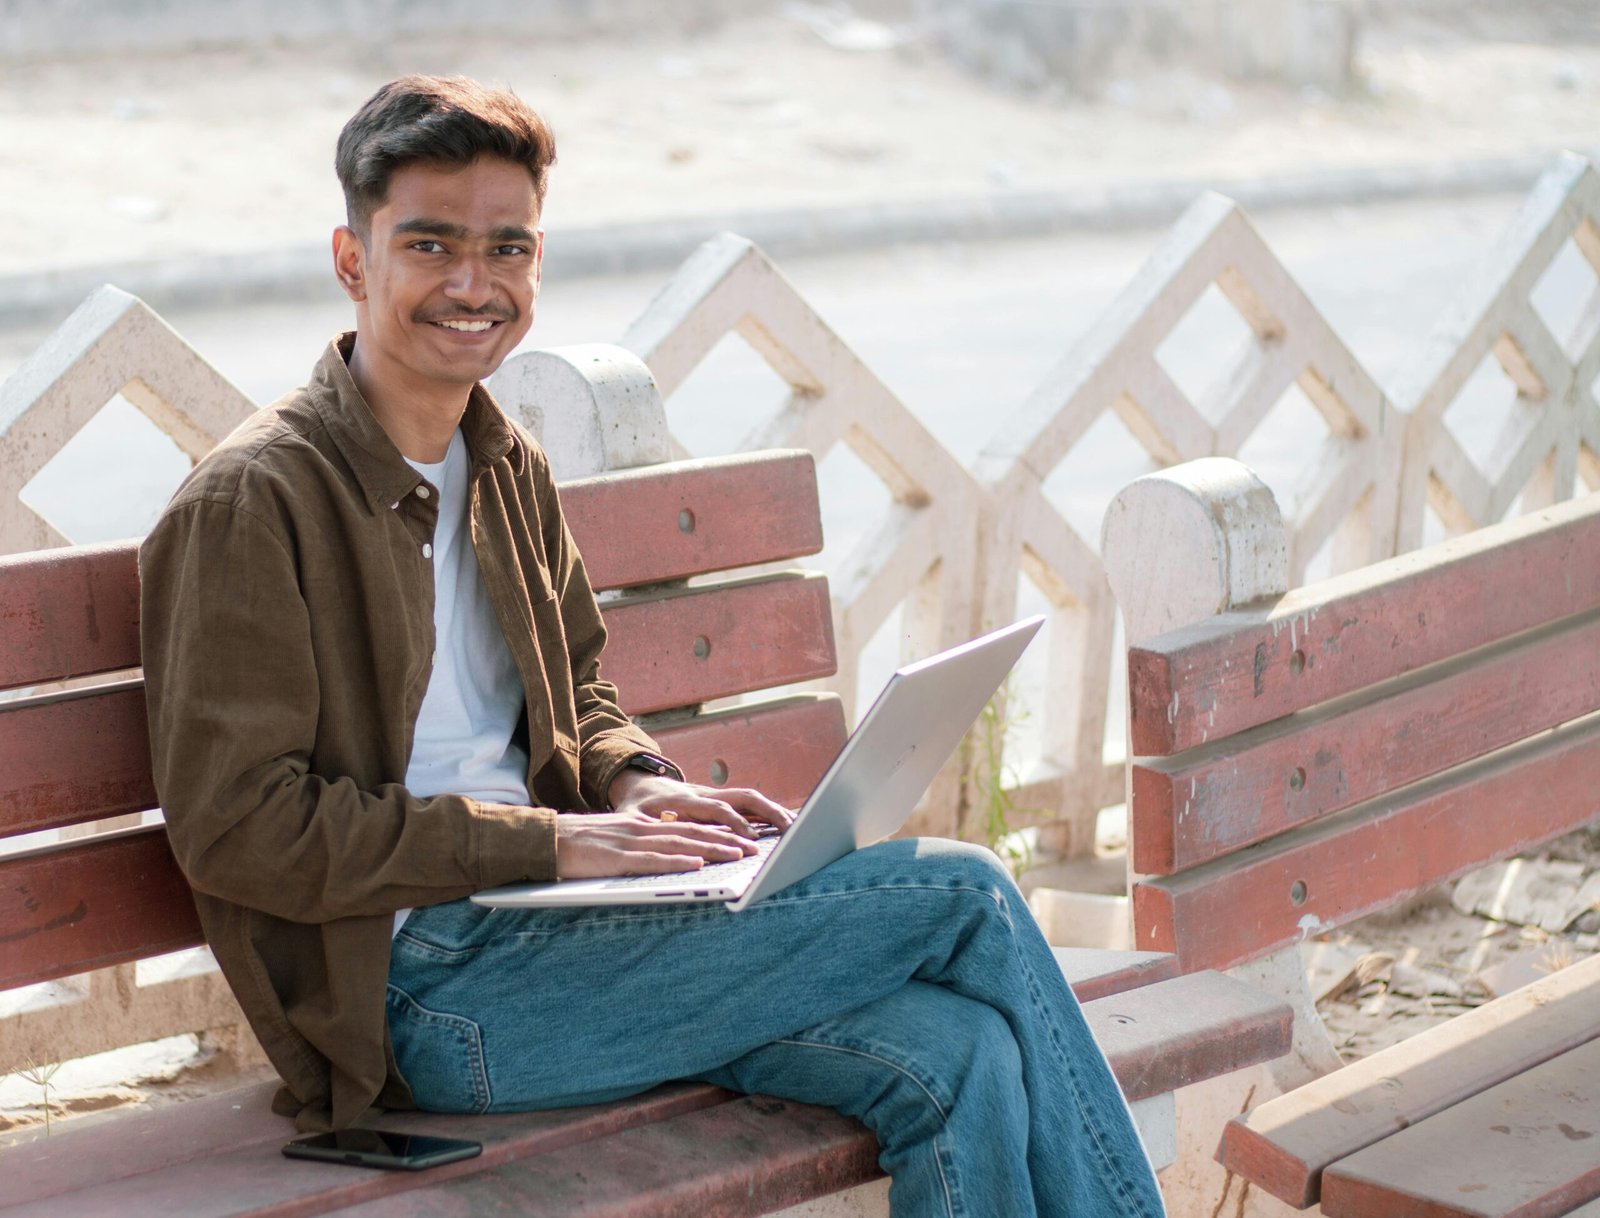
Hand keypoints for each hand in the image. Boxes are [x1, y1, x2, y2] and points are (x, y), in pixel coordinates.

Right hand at [552, 774, 794, 880]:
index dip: (717, 832)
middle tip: (753, 847)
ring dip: (711, 849)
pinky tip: (696, 863)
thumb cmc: (579, 846)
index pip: (687, 827)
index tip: (743, 838)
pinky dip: (676, 861)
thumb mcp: (617, 841)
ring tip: (737, 854)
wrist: (545, 840)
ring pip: (679, 843)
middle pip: (692, 832)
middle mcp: (642, 829)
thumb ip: (642, 847)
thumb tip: (669, 855)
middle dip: (725, 839)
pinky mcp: (616, 858)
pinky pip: (652, 860)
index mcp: (643, 825)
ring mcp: (630, 841)